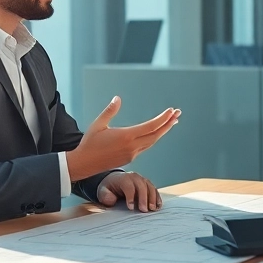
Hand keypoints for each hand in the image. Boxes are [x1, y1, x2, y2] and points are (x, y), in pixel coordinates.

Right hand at [65, 97, 180, 180]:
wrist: (84, 164)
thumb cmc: (89, 143)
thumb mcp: (98, 124)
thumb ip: (110, 111)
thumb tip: (117, 98)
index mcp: (126, 136)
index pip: (150, 126)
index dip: (163, 118)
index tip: (171, 110)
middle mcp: (132, 146)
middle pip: (156, 135)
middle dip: (168, 124)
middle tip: (178, 114)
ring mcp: (132, 154)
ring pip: (152, 141)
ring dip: (162, 131)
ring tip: (171, 122)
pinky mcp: (130, 158)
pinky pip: (145, 146)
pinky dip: (153, 138)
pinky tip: (156, 132)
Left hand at [97, 171, 161, 212]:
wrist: (115, 181)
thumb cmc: (109, 188)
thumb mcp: (103, 191)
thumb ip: (105, 195)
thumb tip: (112, 199)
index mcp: (123, 178)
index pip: (128, 187)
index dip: (130, 197)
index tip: (131, 208)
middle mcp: (134, 177)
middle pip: (141, 186)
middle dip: (143, 199)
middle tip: (144, 210)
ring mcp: (142, 180)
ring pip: (150, 187)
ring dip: (153, 198)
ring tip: (153, 209)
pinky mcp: (147, 184)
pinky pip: (154, 190)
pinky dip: (157, 197)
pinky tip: (158, 206)